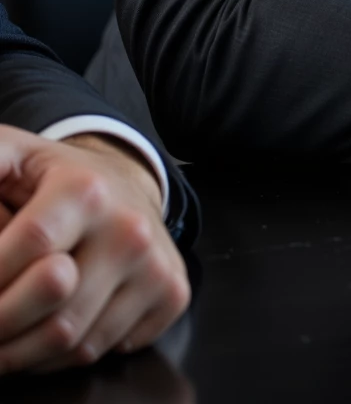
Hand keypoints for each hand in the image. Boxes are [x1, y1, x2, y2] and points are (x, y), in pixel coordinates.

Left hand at [0, 128, 189, 373]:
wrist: (127, 181)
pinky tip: (54, 326)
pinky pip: (107, 351)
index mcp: (86, 189)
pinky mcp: (171, 293)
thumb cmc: (58, 179)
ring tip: (10, 333)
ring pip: (79, 344)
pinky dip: (70, 355)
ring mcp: (155, 264)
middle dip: (4, 330)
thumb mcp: (14, 157)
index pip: (31, 248)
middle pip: (56, 311)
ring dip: (30, 353)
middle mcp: (129, 227)